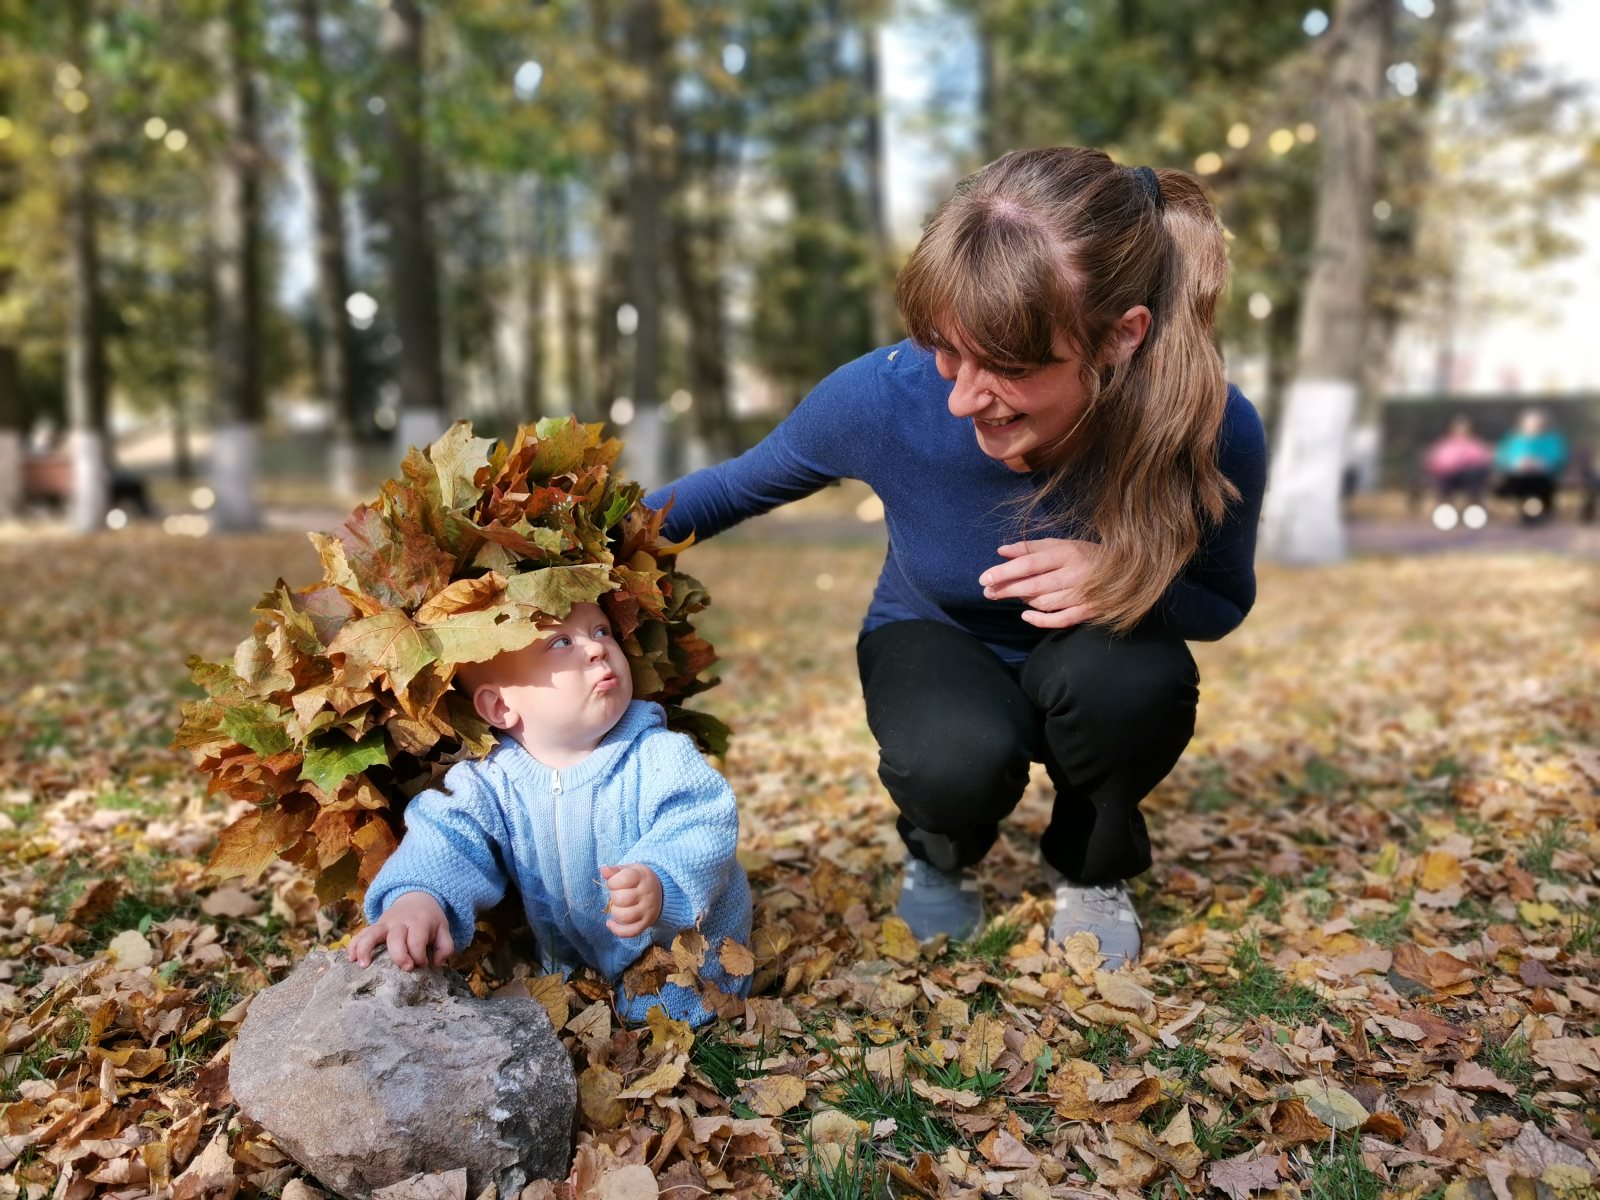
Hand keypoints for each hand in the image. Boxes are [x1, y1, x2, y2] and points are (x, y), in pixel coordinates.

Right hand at [348, 892, 452, 970]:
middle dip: (400, 955)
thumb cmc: (430, 919)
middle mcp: (400, 923)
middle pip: (395, 938)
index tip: (424, 964)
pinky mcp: (375, 926)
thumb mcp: (444, 928)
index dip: (420, 956)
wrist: (417, 897)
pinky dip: (354, 944)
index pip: (417, 941)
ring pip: (372, 933)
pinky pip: (361, 933)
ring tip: (364, 965)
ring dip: (366, 948)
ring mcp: (385, 924)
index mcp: (419, 923)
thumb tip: (436, 963)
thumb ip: (445, 946)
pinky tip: (351, 959)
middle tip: (406, 968)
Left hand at [600, 863, 662, 937]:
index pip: (624, 879)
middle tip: (617, 894)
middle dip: (614, 897)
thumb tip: (603, 870)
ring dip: (615, 912)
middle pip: (622, 899)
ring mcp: (647, 910)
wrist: (661, 891)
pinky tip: (610, 923)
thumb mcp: (630, 870)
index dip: (612, 882)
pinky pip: (632, 931)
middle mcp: (647, 894)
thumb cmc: (639, 880)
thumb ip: (615, 870)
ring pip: (625, 917)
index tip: (614, 882)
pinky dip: (618, 930)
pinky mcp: (646, 923)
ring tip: (617, 907)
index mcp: (642, 877)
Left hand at [980, 537, 1102, 628]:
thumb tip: (1001, 551)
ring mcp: (1084, 594)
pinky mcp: (1090, 610)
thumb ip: (1030, 548)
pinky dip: (1041, 620)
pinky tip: (1025, 616)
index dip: (1005, 572)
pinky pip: (1061, 620)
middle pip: (1034, 585)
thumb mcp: (1061, 544)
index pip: (1030, 564)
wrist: (1127, 570)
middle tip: (988, 592)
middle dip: (1007, 589)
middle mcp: (1075, 573)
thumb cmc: (1086, 555)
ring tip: (1011, 597)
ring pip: (1045, 603)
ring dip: (1024, 602)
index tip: (985, 578)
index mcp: (1067, 553)